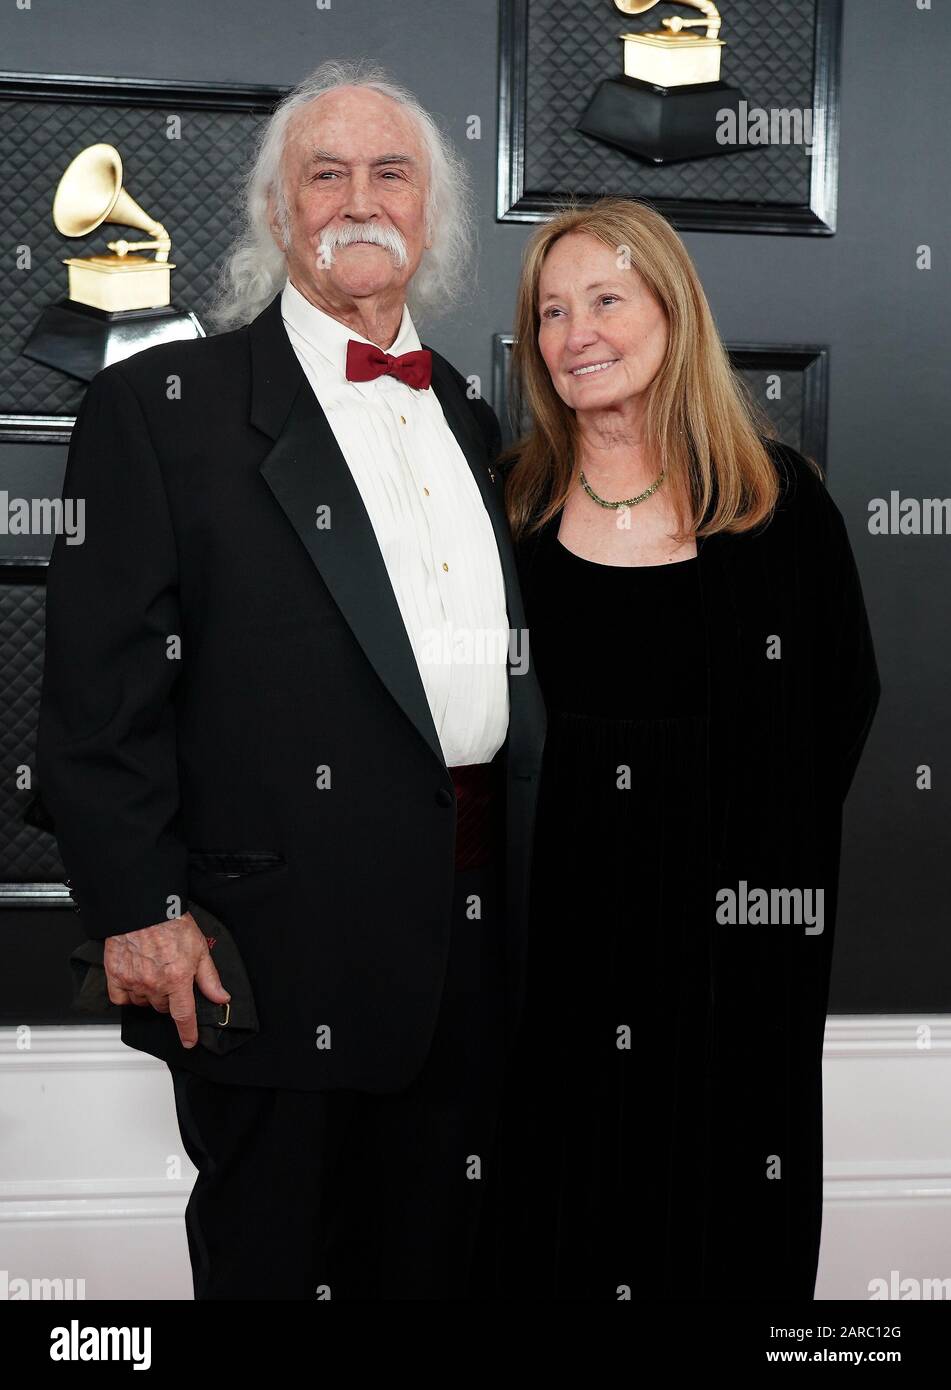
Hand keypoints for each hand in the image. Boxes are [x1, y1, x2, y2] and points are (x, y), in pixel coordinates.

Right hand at [103, 912, 230, 1049]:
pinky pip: (121, 998)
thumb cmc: (171, 923)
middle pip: (163, 1007)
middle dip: (170, 998)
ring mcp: (133, 982)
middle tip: (171, 978)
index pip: (184, 1016)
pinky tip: (135, 980)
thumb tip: (220, 997)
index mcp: (177, 979)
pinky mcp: (115, 976)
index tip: (189, 1042)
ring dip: (150, 995)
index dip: (188, 1032)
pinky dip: (128, 994)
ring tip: (154, 972)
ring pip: (143, 1003)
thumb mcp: (200, 949)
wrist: (143, 908)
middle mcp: (154, 984)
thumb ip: (209, 978)